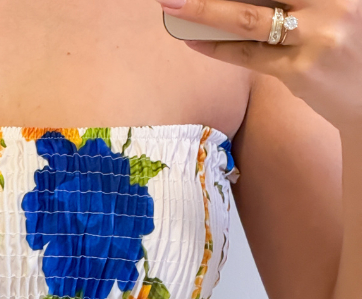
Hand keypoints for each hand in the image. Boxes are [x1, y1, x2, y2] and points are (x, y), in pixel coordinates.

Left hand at [157, 0, 361, 133]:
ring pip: (250, 18)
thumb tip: (237, 1)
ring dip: (206, 10)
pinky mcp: (301, 72)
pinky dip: (218, 47)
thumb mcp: (334, 9)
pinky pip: (249, 56)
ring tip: (174, 5)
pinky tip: (193, 39)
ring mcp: (316, 37)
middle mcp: (333, 3)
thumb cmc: (350, 46)